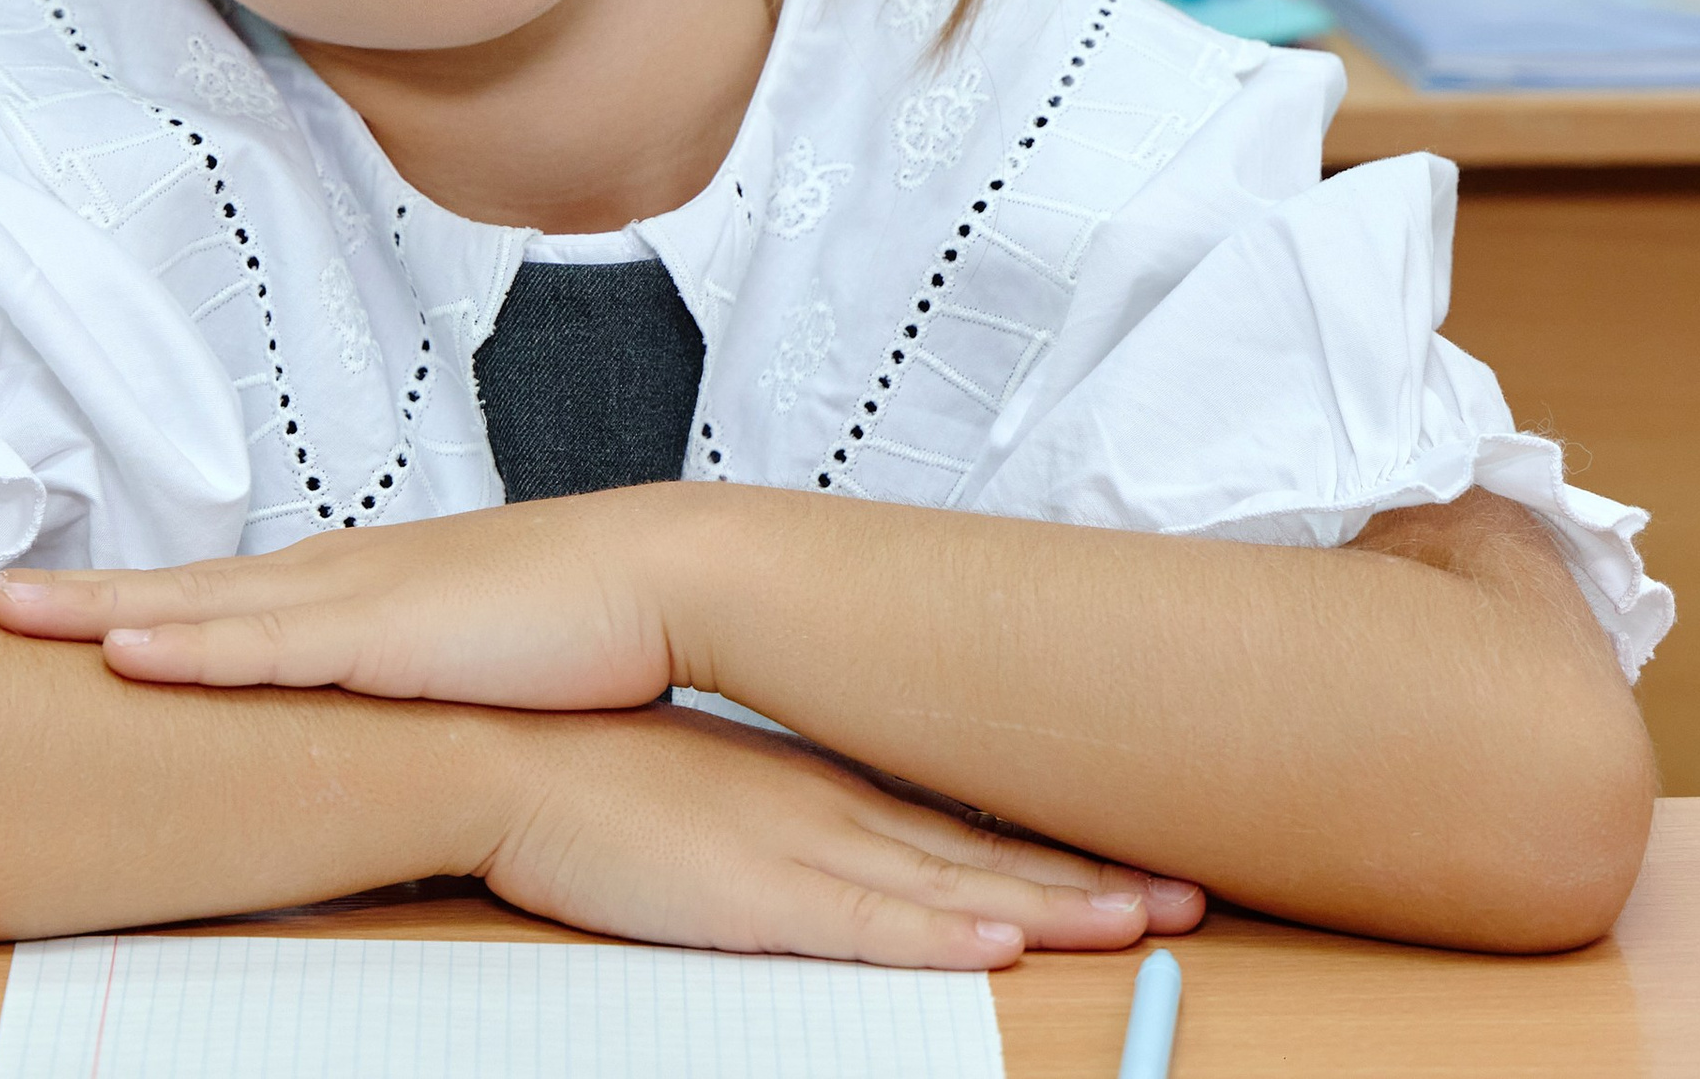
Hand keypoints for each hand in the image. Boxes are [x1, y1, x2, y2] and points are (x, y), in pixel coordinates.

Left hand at [0, 488, 674, 707]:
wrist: (657, 574)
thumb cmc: (577, 620)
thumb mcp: (470, 655)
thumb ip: (410, 678)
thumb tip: (376, 719)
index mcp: (349, 585)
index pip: (209, 594)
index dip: (118, 600)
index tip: (37, 606)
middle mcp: (331, 579)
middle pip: (169, 588)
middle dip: (62, 597)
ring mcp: (350, 601)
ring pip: (189, 607)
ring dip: (84, 610)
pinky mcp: (384, 637)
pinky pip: (265, 648)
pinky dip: (186, 646)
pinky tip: (118, 651)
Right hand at [478, 705, 1201, 968]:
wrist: (513, 756)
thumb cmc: (596, 778)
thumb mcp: (706, 791)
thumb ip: (771, 814)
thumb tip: (816, 836)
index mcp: (817, 785)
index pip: (960, 827)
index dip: (1053, 852)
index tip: (1132, 865)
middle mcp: (827, 809)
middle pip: (982, 857)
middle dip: (1089, 883)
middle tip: (1186, 896)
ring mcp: (796, 849)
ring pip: (952, 890)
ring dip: (1052, 911)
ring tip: (1143, 922)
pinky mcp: (754, 894)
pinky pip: (865, 925)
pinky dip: (939, 936)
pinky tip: (999, 943)